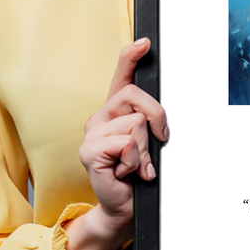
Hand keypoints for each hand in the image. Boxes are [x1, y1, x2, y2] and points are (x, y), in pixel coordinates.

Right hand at [64, 38, 168, 249]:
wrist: (124, 207)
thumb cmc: (138, 174)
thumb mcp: (149, 143)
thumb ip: (150, 122)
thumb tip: (160, 115)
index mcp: (115, 111)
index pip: (121, 76)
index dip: (131, 56)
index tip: (145, 42)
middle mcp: (100, 117)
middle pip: (136, 96)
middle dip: (157, 118)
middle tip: (158, 141)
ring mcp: (91, 133)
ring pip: (136, 123)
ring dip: (145, 149)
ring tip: (136, 165)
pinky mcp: (89, 151)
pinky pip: (126, 143)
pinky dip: (135, 161)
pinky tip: (126, 172)